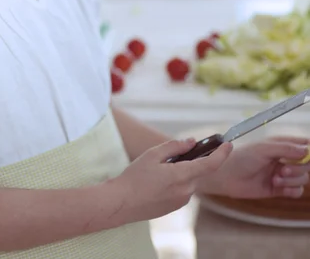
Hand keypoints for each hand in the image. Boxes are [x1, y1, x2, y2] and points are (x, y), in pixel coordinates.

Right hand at [109, 137, 232, 223]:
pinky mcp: (175, 207)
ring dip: (182, 170)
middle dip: (192, 160)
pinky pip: (182, 189)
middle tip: (175, 152)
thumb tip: (191, 142)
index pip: (210, 164)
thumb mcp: (153, 155)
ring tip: (158, 168)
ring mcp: (181, 201)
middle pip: (197, 171)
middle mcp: (186, 191)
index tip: (228, 144)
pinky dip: (176, 180)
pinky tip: (157, 179)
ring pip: (189, 179)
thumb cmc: (135, 178)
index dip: (221, 154)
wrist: (122, 203)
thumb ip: (175, 147)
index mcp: (182, 176)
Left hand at [198, 136, 309, 198]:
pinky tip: (279, 188)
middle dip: (299, 167)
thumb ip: (285, 148)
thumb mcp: (263, 149)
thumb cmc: (241, 158)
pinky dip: (291, 190)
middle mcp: (284, 158)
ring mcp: (282, 173)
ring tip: (275, 179)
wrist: (226, 177)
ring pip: (303, 178)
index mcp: (280, 144)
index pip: (304, 144)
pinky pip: (297, 191)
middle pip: (307, 163)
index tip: (307, 156)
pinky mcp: (279, 189)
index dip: (308, 149)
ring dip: (293, 180)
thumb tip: (306, 150)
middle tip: (283, 169)